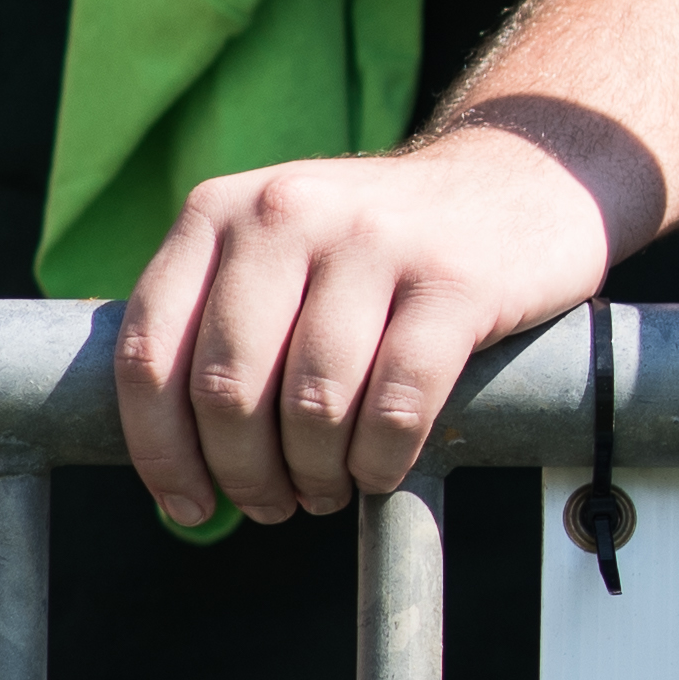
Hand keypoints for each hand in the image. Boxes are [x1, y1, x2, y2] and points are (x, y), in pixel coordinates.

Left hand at [116, 116, 621, 526]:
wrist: (527, 176)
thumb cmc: (386, 244)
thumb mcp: (283, 249)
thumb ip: (221, 321)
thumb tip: (177, 462)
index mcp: (221, 209)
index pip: (151, 351)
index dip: (161, 449)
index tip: (186, 503)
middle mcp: (288, 212)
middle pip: (229, 387)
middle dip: (244, 473)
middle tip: (271, 504)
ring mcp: (375, 240)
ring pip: (314, 404)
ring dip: (316, 475)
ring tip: (329, 490)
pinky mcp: (456, 278)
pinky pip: (398, 404)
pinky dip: (382, 460)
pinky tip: (382, 470)